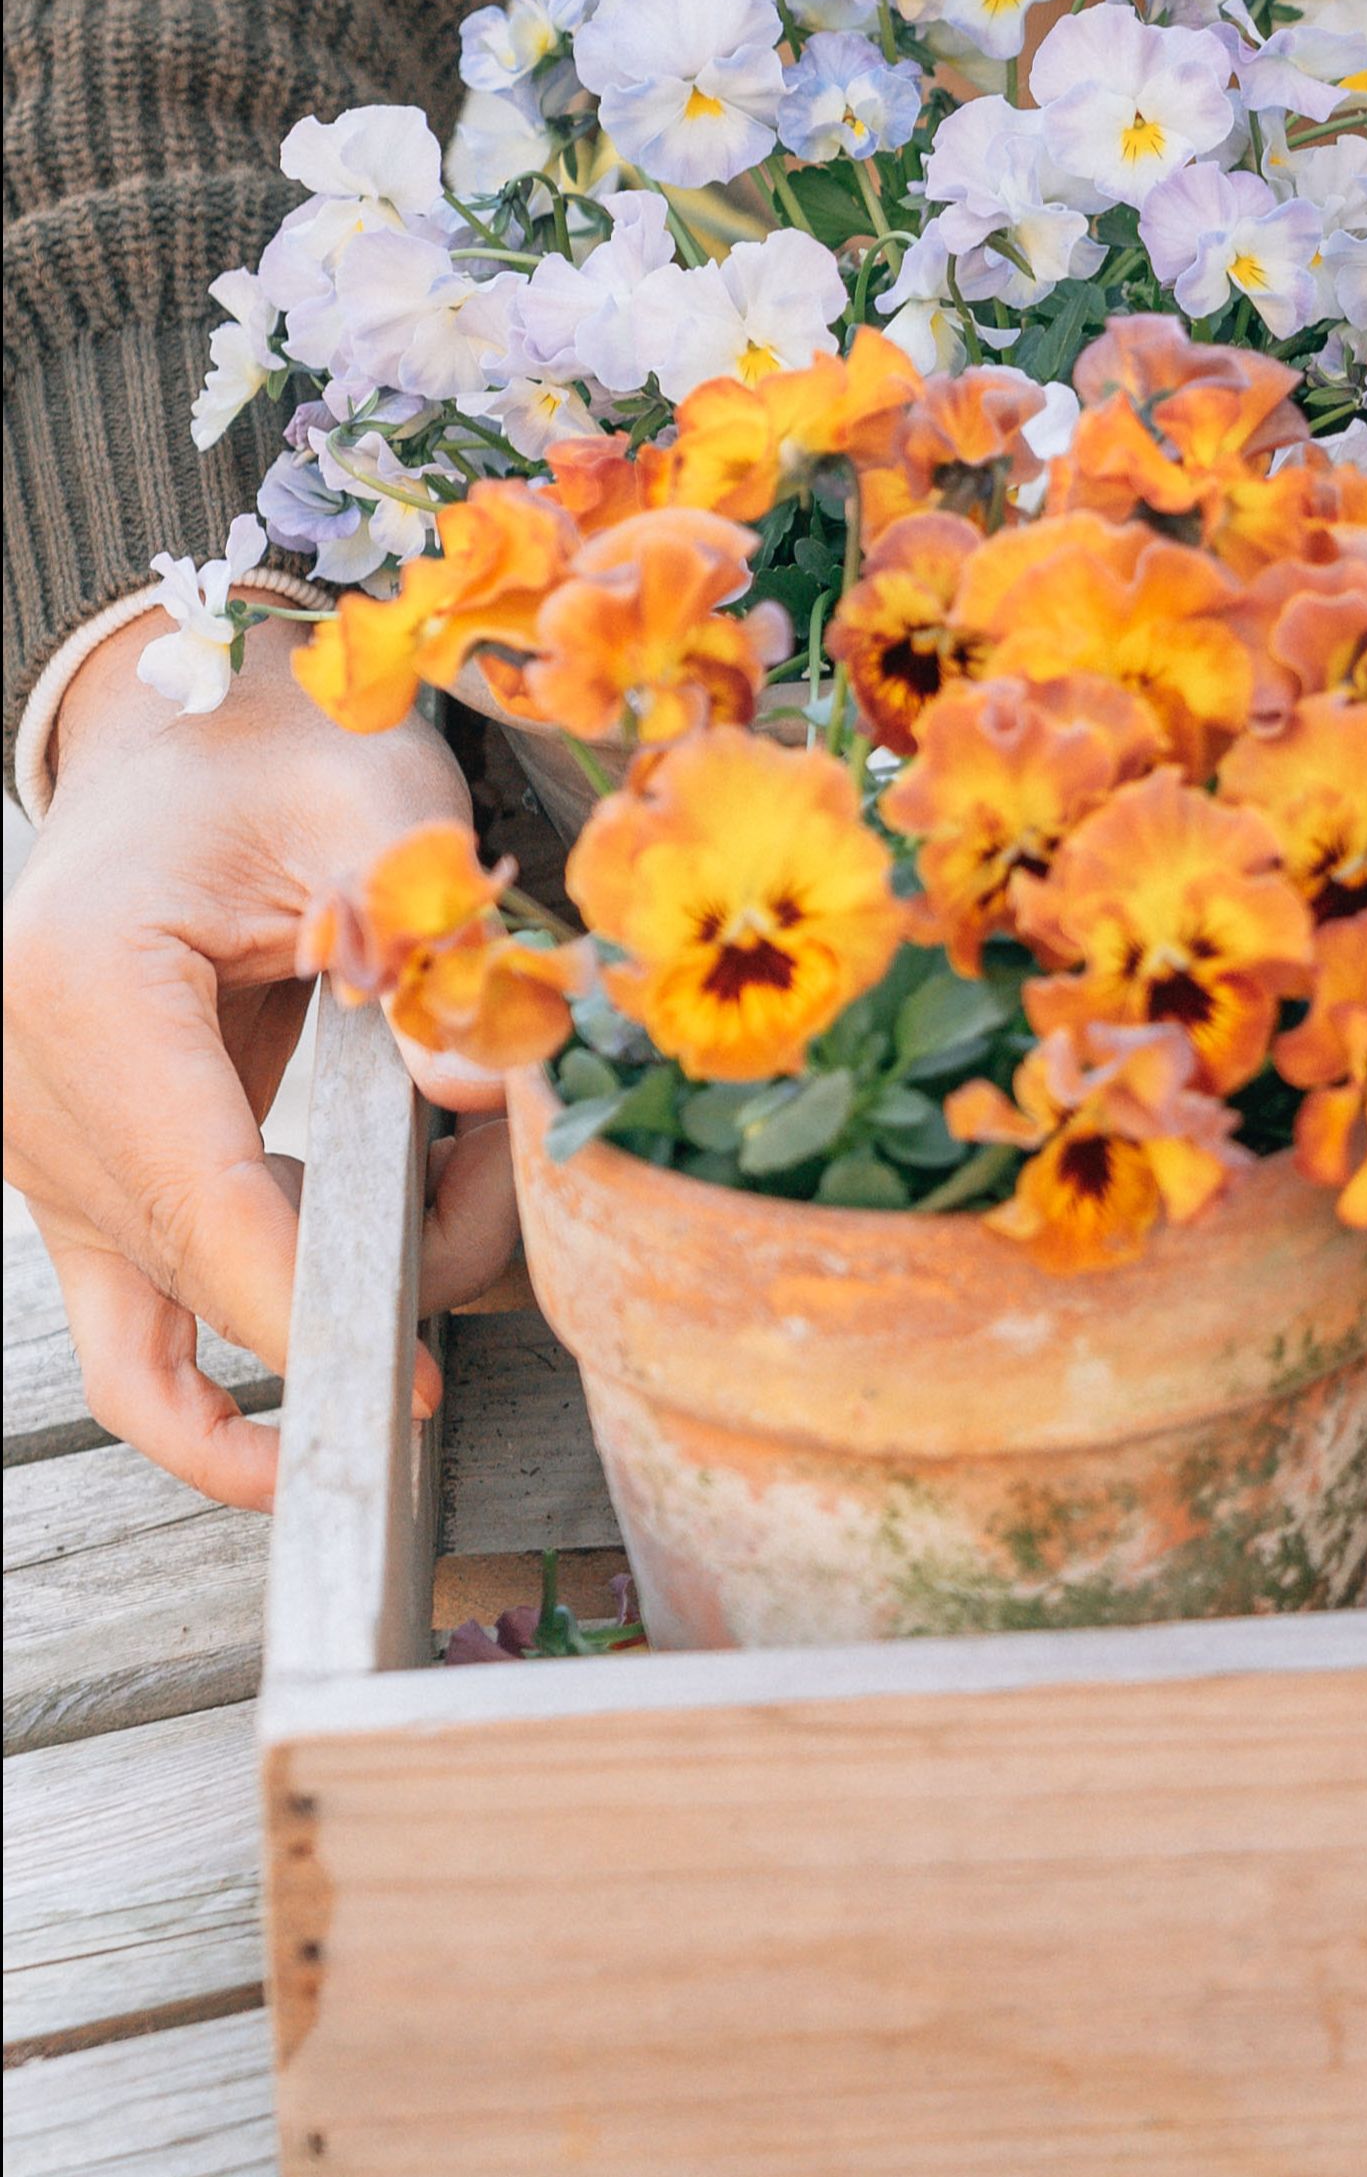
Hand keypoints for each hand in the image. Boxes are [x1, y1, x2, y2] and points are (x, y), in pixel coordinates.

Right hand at [4, 614, 517, 1505]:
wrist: (195, 731)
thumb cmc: (286, 754)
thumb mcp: (385, 816)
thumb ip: (438, 954)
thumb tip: (496, 1090)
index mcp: (80, 983)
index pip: (199, 1196)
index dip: (310, 1302)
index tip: (410, 1374)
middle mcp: (23, 1078)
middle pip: (200, 1261)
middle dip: (374, 1272)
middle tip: (508, 1191)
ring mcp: (35, 1142)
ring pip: (174, 1308)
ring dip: (333, 1292)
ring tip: (463, 1191)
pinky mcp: (76, 1176)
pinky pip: (123, 1328)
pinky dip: (203, 1395)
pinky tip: (298, 1444)